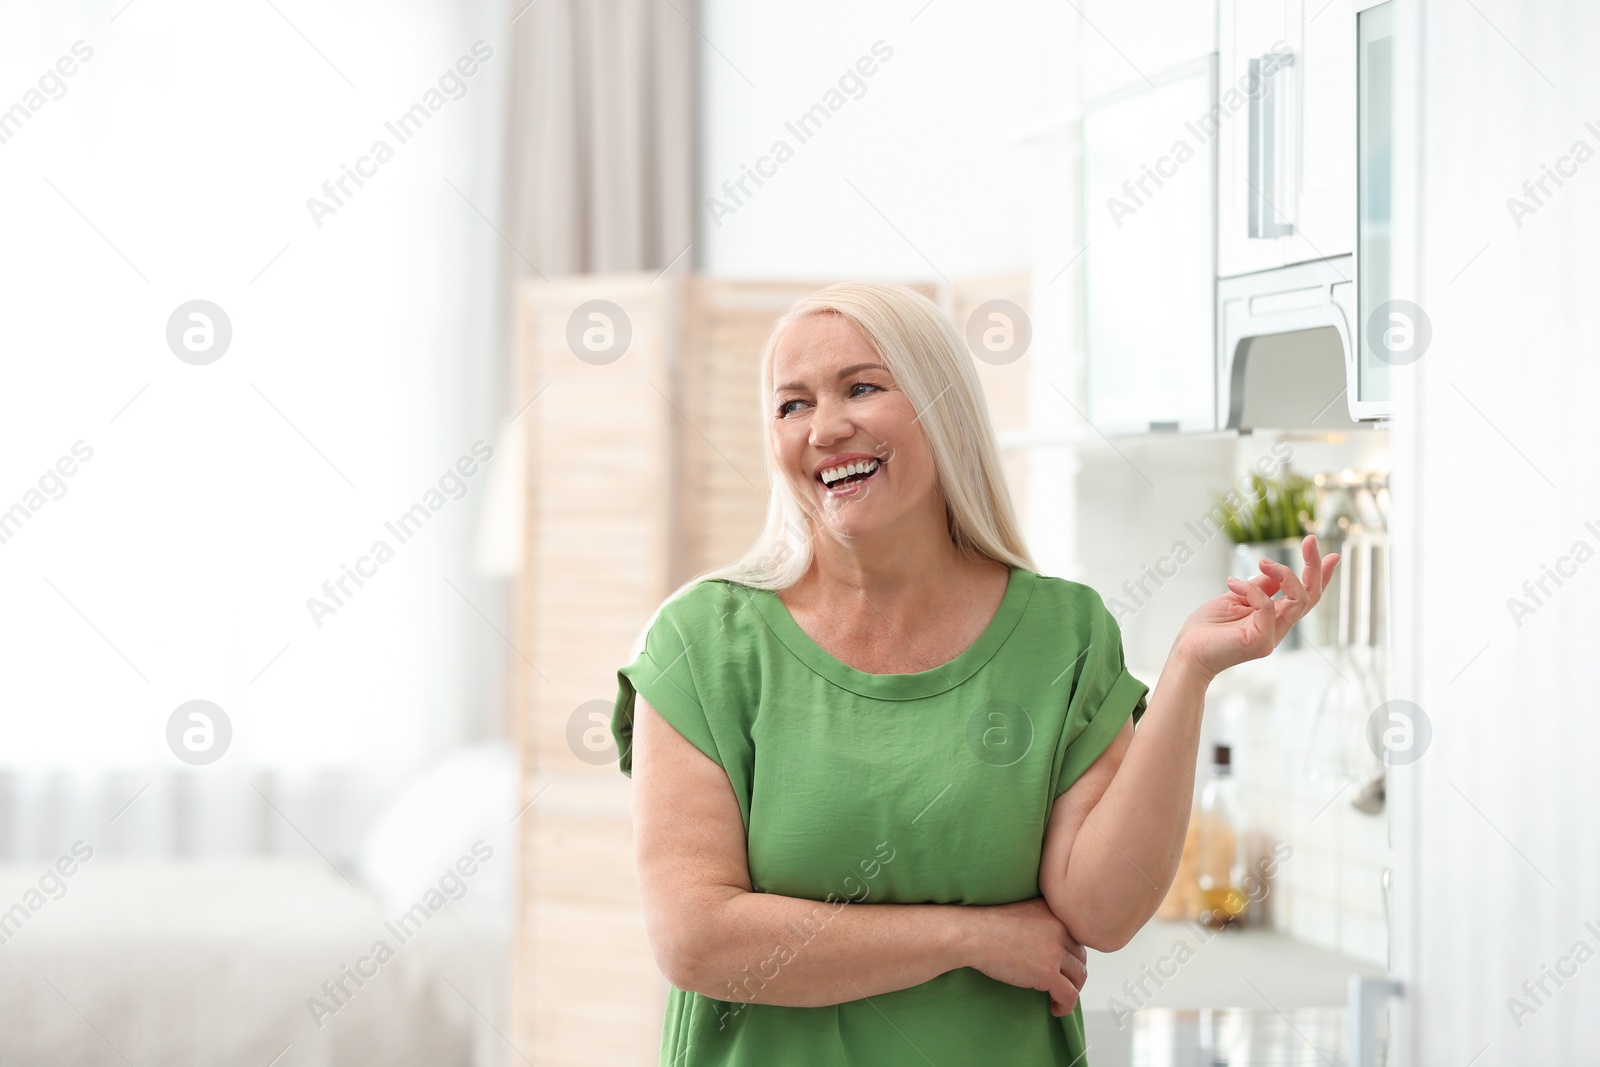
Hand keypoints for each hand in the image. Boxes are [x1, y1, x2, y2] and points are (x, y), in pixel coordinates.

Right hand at [963, 898, 1087, 1016]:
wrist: (972, 934)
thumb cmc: (986, 925)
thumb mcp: (1022, 912)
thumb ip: (1041, 920)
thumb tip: (1048, 944)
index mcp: (1054, 912)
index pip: (1076, 938)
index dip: (1070, 955)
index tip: (1062, 967)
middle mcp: (1060, 928)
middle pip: (1080, 957)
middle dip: (1073, 973)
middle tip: (1061, 984)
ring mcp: (1056, 951)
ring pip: (1079, 977)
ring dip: (1072, 990)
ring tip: (1058, 997)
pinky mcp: (1048, 973)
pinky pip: (1070, 996)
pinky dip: (1065, 1006)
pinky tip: (1054, 1008)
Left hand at [1172, 534, 1339, 680]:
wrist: (1188, 651)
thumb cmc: (1208, 628)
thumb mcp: (1237, 598)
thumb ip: (1259, 587)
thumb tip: (1275, 569)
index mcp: (1275, 618)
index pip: (1307, 597)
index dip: (1321, 577)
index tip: (1332, 555)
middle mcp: (1279, 628)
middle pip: (1311, 597)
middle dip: (1314, 566)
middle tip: (1311, 540)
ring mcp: (1271, 636)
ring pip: (1299, 599)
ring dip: (1284, 573)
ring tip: (1262, 561)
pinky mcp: (1259, 641)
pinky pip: (1266, 605)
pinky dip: (1251, 589)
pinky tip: (1231, 583)